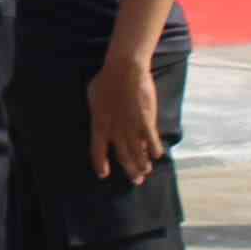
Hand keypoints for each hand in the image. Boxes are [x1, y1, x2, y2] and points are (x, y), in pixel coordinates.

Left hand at [89, 55, 163, 184]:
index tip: (104, 174)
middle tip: (136, 180)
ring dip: (142, 163)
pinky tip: (157, 155)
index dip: (100, 164)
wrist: (124, 70)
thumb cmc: (106, 80)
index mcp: (99, 125)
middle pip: (122, 156)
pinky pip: (151, 139)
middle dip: (130, 170)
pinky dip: (154, 148)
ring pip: (138, 151)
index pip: (97, 151)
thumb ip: (98, 113)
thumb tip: (99, 118)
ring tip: (146, 171)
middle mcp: (115, 131)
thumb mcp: (93, 98)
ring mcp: (131, 126)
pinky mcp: (146, 120)